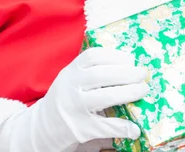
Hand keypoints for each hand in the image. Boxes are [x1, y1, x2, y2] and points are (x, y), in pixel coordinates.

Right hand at [0, 47, 148, 151]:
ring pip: (106, 97)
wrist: (41, 129)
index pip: (93, 56)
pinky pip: (105, 126)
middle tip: (143, 74)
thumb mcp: (72, 79)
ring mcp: (74, 108)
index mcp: (71, 71)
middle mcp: (70, 87)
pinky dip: (122, 127)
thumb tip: (130, 65)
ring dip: (129, 93)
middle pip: (102, 75)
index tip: (130, 59)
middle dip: (127, 73)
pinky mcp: (79, 129)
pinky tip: (134, 128)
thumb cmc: (66, 98)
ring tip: (143, 91)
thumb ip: (92, 71)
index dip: (115, 55)